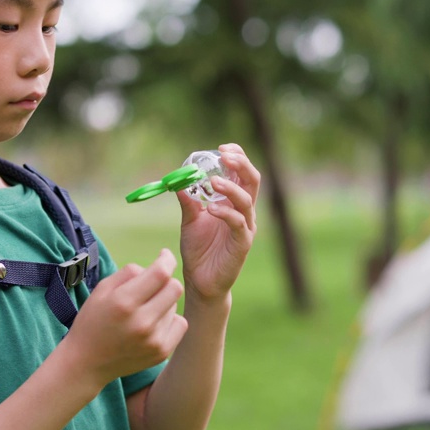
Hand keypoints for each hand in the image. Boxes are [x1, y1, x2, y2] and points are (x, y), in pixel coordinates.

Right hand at [62, 249, 187, 387]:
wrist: (86, 363)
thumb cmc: (92, 321)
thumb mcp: (102, 289)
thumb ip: (129, 272)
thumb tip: (156, 265)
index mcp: (124, 302)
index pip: (160, 273)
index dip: (166, 259)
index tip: (164, 256)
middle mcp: (141, 322)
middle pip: (175, 288)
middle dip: (166, 280)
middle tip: (153, 284)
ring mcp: (154, 340)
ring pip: (175, 305)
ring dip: (163, 302)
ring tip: (144, 310)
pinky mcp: (161, 352)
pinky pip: (180, 323)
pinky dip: (170, 319)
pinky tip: (153, 324)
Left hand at [176, 143, 259, 303]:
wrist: (201, 280)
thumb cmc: (199, 249)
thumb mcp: (190, 220)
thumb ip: (188, 201)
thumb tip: (177, 181)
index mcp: (234, 202)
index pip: (242, 173)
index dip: (237, 157)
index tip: (221, 148)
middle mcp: (244, 211)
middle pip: (252, 180)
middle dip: (240, 164)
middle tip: (224, 156)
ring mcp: (246, 227)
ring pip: (246, 200)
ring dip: (230, 188)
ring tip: (213, 183)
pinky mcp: (242, 243)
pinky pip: (239, 224)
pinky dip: (226, 213)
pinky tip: (211, 209)